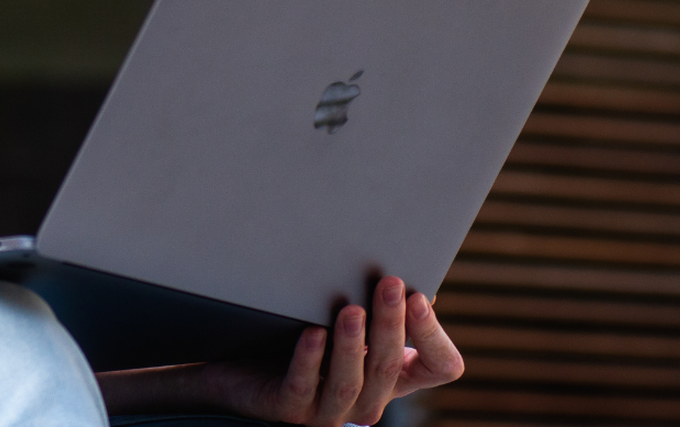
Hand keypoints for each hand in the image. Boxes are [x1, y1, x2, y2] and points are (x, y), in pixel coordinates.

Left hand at [201, 277, 463, 425]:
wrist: (241, 371)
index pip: (438, 366)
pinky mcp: (290, 411)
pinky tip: (312, 333)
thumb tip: (407, 269)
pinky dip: (309, 360)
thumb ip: (374, 305)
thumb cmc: (300, 339)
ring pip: (349, 382)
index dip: (432, 335)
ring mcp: (329, 411)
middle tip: (389, 282)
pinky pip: (302, 387)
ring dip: (352, 344)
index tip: (420, 295)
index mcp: (391, 376)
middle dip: (390, 322)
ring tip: (351, 309)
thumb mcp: (345, 323)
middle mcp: (368, 399)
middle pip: (388, 366)